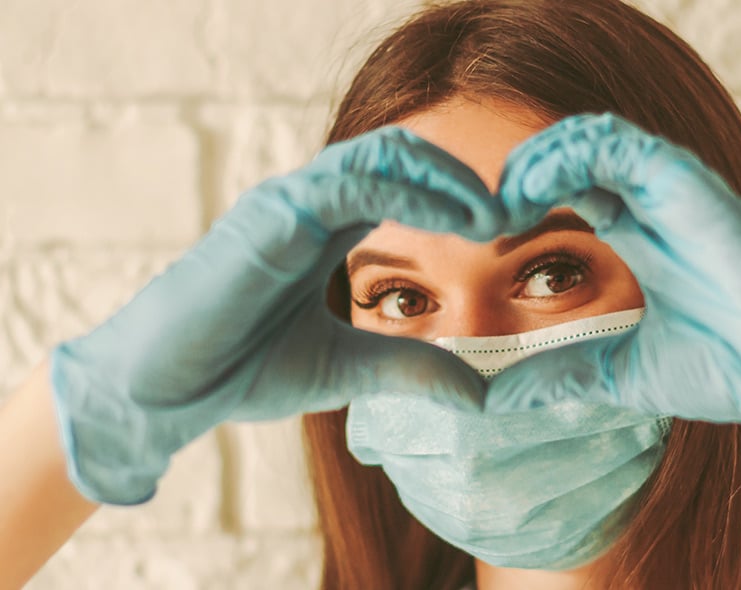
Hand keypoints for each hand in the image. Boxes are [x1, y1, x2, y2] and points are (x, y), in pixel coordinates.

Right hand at [50, 127, 497, 504]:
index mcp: (327, 228)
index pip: (403, 183)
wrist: (165, 391)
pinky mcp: (270, 215)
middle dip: (460, 177)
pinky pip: (348, 182)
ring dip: (445, 177)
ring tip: (492, 215)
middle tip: (510, 213)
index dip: (457, 197)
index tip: (506, 228)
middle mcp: (311, 204)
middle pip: (399, 155)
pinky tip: (452, 220)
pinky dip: (408, 191)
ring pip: (380, 153)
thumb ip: (410, 368)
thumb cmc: (243, 370)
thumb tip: (478, 393)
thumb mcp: (348, 368)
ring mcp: (289, 202)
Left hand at [493, 113, 740, 510]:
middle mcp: (656, 205)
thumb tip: (494, 401)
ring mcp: (673, 190)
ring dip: (538, 158)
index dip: (526, 199)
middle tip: (487, 213)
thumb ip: (559, 376)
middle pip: (576, 154)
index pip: (573, 188)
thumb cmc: (730, 374)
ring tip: (504, 199)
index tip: (488, 234)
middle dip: (524, 172)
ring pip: (592, 137)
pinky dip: (565, 155)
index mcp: (643, 235)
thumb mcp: (620, 373)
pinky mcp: (688, 184)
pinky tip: (531, 192)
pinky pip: (617, 144)